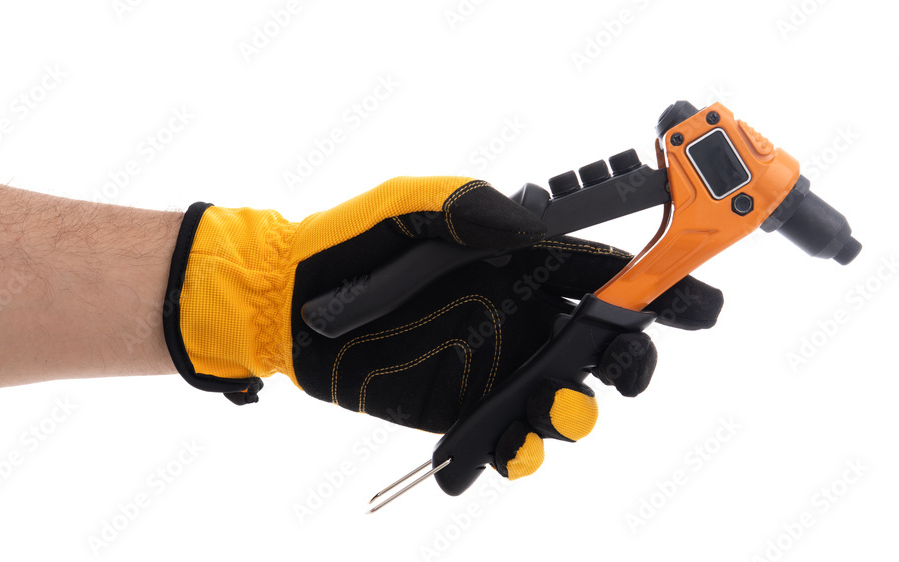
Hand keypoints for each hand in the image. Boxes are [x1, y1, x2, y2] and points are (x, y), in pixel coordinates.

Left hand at [163, 177, 722, 478]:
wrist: (291, 301)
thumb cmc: (350, 241)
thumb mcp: (411, 205)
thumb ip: (472, 210)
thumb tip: (531, 229)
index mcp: (520, 263)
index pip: (604, 276)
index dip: (658, 290)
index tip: (698, 303)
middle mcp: (519, 316)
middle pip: (603, 345)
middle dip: (631, 359)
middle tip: (624, 365)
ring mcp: (494, 366)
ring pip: (567, 400)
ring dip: (578, 411)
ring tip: (554, 407)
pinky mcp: (462, 408)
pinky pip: (508, 438)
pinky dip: (518, 451)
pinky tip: (507, 449)